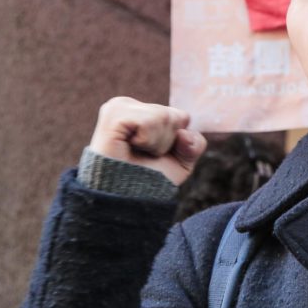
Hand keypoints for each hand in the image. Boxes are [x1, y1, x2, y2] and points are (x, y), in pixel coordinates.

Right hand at [88, 97, 206, 185]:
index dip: (175, 142)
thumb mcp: (181, 163)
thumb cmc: (148, 182)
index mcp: (141, 112)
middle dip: (166, 142)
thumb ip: (194, 144)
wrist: (126, 201)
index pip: (181, 117)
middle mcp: (128, 106)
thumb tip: (184, 133)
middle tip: (144, 156)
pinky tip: (129, 146)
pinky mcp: (113, 115)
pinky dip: (147, 140)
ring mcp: (118, 108)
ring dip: (157, 143)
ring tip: (136, 152)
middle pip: (174, 116)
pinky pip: (149, 121)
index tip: (154, 154)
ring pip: (163, 116)